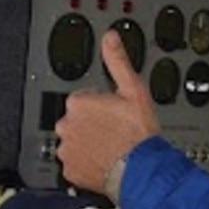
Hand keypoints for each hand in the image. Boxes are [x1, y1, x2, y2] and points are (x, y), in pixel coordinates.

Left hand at [54, 30, 159, 197]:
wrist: (142, 170)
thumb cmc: (139, 133)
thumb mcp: (133, 89)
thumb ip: (117, 61)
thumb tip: (109, 37)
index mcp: (78, 102)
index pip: (82, 99)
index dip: (100, 105)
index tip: (113, 113)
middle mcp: (67, 125)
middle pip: (76, 120)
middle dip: (91, 124)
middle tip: (113, 131)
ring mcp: (67, 149)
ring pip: (74, 142)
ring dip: (87, 144)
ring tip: (110, 148)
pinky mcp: (69, 171)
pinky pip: (74, 164)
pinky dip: (85, 164)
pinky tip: (103, 161)